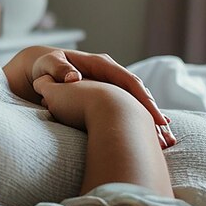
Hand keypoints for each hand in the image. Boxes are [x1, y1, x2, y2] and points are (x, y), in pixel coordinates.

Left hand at [33, 76, 165, 146]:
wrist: (41, 68)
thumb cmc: (44, 66)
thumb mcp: (48, 63)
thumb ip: (58, 69)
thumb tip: (74, 77)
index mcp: (101, 64)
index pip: (128, 80)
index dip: (142, 98)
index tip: (155, 117)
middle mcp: (111, 74)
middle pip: (139, 93)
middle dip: (152, 113)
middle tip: (165, 135)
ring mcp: (110, 85)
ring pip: (136, 103)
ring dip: (149, 121)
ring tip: (163, 142)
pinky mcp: (107, 96)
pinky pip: (127, 110)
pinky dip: (138, 123)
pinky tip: (148, 140)